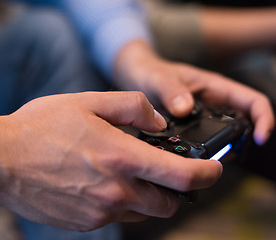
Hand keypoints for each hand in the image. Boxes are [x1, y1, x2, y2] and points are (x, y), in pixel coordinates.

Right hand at [0, 91, 221, 231]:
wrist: (0, 161)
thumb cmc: (40, 127)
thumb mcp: (87, 102)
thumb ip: (131, 107)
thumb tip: (158, 122)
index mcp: (120, 158)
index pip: (182, 177)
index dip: (207, 175)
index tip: (213, 171)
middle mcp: (114, 191)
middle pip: (168, 204)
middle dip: (175, 190)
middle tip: (165, 172)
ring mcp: (99, 212)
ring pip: (143, 213)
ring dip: (147, 197)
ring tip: (126, 174)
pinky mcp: (85, 223)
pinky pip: (116, 216)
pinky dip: (120, 203)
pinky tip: (99, 183)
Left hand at [113, 40, 274, 144]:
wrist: (137, 75)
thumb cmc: (151, 71)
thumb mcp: (159, 78)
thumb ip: (171, 90)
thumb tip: (185, 108)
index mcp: (215, 87)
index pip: (253, 100)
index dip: (264, 118)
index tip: (260, 138)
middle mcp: (214, 102)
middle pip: (244, 122)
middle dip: (244, 141)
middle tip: (229, 157)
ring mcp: (204, 116)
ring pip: (226, 135)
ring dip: (225, 148)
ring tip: (211, 162)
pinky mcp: (191, 127)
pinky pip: (206, 140)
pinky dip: (206, 150)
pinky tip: (195, 160)